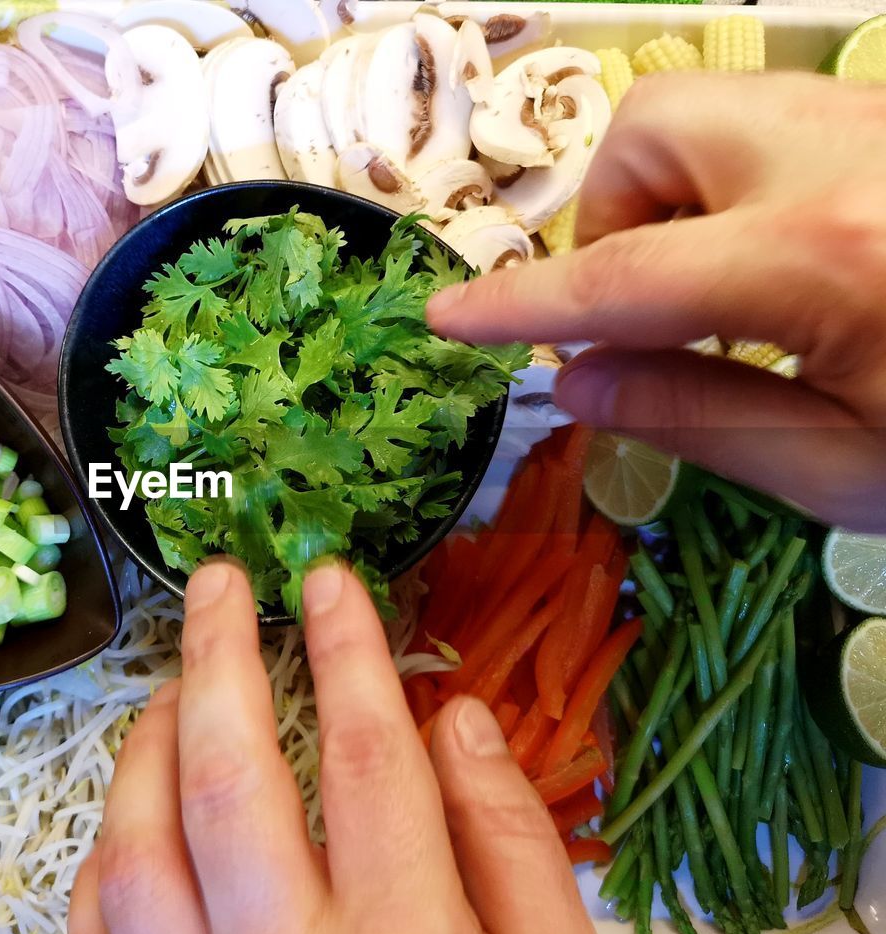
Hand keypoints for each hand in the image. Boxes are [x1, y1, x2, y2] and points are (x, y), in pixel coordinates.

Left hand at [69, 560, 601, 933]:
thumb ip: (514, 847)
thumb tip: (457, 718)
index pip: (363, 755)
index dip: (344, 649)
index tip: (327, 580)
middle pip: (229, 781)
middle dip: (217, 660)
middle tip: (217, 585)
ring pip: (134, 853)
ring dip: (143, 749)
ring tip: (175, 691)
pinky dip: (104, 858)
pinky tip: (134, 817)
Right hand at [427, 72, 885, 531]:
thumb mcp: (851, 470)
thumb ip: (702, 419)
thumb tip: (577, 384)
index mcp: (829, 257)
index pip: (624, 276)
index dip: (520, 301)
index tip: (446, 316)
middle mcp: (848, 155)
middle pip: (654, 124)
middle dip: (613, 212)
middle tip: (644, 308)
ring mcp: (881, 124)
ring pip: (715, 108)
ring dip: (675, 196)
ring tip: (715, 292)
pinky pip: (778, 125)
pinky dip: (738, 188)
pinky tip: (779, 269)